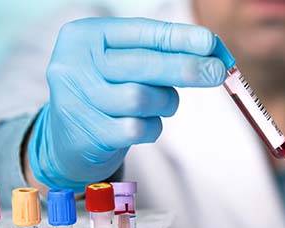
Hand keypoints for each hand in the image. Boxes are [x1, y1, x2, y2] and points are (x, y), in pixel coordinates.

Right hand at [28, 18, 226, 190]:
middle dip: (186, 68)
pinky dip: (152, 127)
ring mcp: (77, 100)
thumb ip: (160, 53)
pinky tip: (145, 124)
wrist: (68, 138)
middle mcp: (74, 64)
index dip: (177, 37)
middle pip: (143, 65)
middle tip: (216, 72)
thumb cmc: (108, 91)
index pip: (139, 32)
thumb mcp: (124, 63)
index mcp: (85, 36)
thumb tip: (211, 52)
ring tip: (163, 103)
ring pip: (141, 98)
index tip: (209, 42)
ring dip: (165, 102)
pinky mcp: (87, 133)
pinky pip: (137, 129)